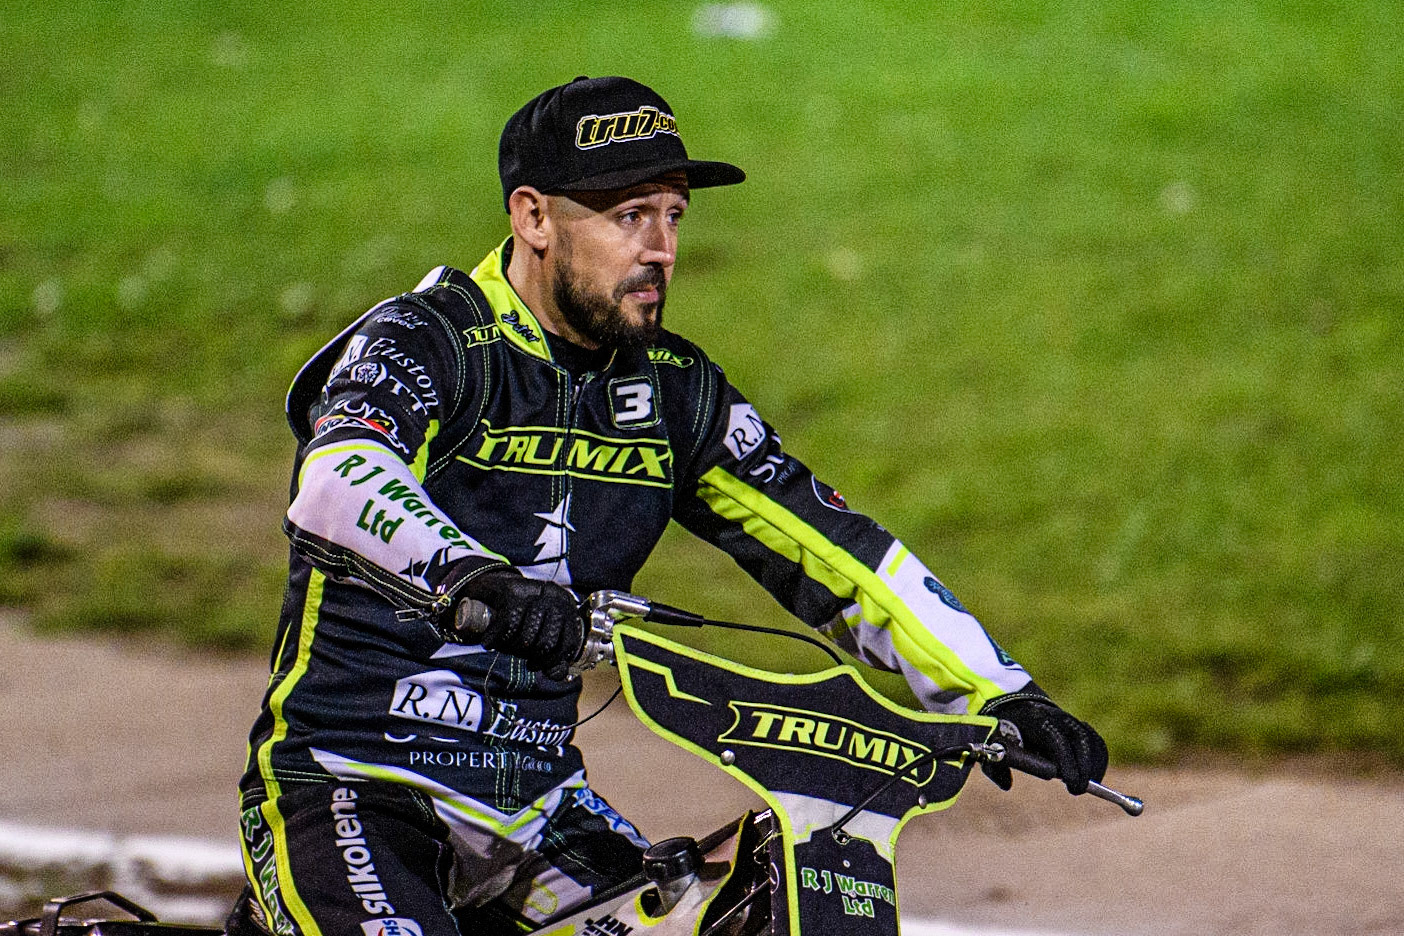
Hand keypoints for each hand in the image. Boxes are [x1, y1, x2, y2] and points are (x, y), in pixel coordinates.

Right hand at [449, 566, 582, 675]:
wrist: (492, 587)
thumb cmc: (520, 616)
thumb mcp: (539, 634)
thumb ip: (552, 656)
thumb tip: (556, 675)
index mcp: (567, 606)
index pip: (569, 643)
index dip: (552, 661)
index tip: (536, 665)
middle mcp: (555, 595)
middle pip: (546, 643)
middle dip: (529, 655)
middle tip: (518, 652)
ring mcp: (535, 591)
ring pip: (527, 636)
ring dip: (511, 647)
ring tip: (504, 644)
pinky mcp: (513, 590)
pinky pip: (508, 625)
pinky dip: (495, 638)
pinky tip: (489, 642)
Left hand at [980, 693, 1107, 794]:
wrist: (1011, 703)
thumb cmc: (1002, 728)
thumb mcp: (993, 744)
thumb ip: (996, 765)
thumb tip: (1007, 785)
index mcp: (1034, 718)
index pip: (1057, 738)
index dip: (1066, 760)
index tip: (1069, 781)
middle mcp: (1055, 716)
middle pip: (1079, 738)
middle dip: (1083, 766)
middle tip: (1078, 789)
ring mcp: (1068, 719)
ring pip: (1090, 739)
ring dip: (1094, 763)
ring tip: (1089, 784)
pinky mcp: (1076, 726)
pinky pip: (1094, 740)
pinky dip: (1099, 757)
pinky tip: (1094, 774)